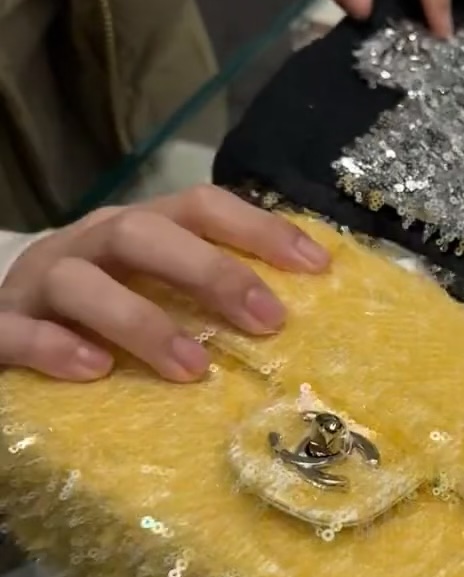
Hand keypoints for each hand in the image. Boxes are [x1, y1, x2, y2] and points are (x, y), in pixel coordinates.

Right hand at [0, 188, 328, 383]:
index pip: (201, 206)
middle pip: (144, 233)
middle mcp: (87, 245)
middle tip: (268, 321)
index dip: (259, 228)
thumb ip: (207, 299)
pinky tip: (97, 370)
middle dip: (211, 271)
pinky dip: (55, 347)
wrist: (4, 330)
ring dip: (142, 320)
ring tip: (193, 369)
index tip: (318, 267)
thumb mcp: (153, 294)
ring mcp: (37, 285)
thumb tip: (294, 323)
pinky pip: (17, 331)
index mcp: (136, 231)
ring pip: (81, 281)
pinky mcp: (0, 327)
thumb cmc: (97, 319)